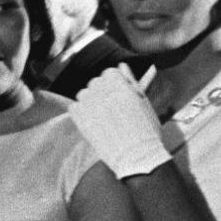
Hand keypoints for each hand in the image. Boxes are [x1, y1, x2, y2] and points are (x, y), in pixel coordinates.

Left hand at [72, 64, 171, 178]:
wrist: (137, 156)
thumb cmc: (146, 130)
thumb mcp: (144, 102)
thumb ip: (131, 81)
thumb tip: (121, 64)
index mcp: (122, 87)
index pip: (109, 72)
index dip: (113, 82)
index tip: (118, 94)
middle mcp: (105, 93)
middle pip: (95, 82)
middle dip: (102, 91)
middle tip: (112, 108)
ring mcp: (90, 106)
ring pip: (83, 93)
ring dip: (90, 101)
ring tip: (103, 116)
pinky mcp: (80, 119)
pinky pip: (74, 107)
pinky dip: (81, 112)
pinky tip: (93, 122)